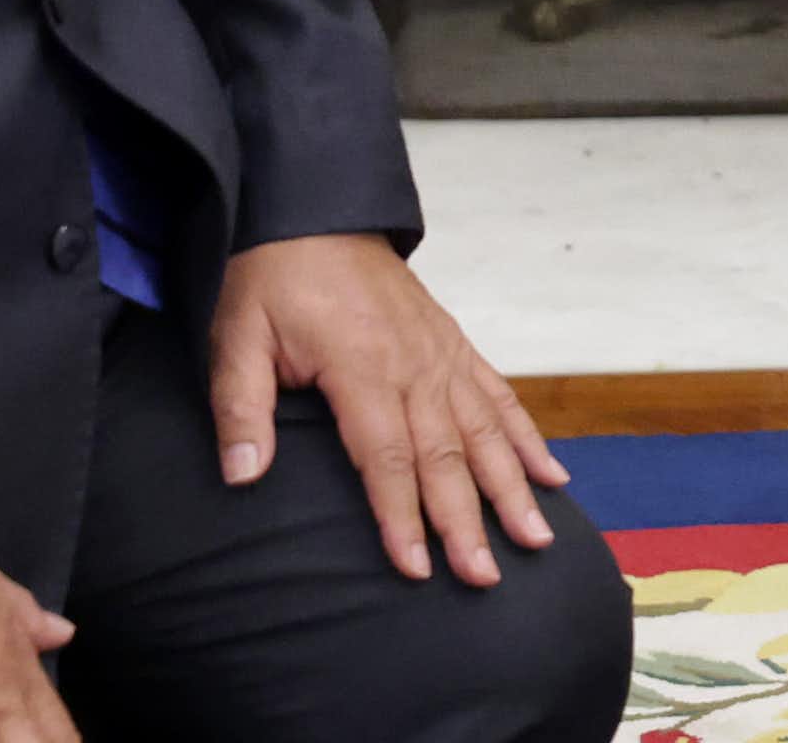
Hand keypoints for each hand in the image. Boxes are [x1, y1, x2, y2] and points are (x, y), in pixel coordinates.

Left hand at [208, 233, 570, 592]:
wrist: (314, 208)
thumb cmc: (274, 274)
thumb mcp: (238, 332)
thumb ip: (240, 406)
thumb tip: (243, 475)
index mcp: (360, 363)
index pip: (384, 455)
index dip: (400, 515)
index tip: (414, 569)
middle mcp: (412, 361)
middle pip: (444, 452)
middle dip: (465, 520)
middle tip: (484, 579)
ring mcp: (439, 350)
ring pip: (483, 428)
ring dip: (510, 486)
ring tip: (535, 539)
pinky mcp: (451, 340)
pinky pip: (496, 392)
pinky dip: (525, 435)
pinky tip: (550, 475)